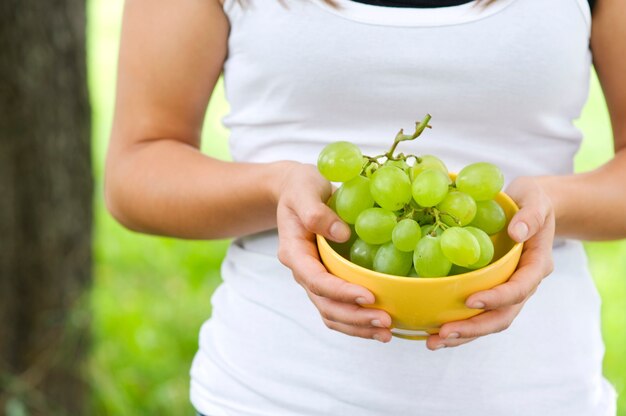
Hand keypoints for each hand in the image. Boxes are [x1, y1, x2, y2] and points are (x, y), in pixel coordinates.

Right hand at [275, 162, 392, 341]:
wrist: (296, 191)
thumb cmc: (300, 188)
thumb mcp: (304, 191)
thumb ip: (317, 212)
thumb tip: (342, 234)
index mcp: (294, 253)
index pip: (316, 280)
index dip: (342, 292)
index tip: (369, 296)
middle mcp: (302, 271)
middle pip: (325, 305)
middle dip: (355, 317)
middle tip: (385, 321)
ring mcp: (314, 279)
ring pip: (332, 314)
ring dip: (358, 326)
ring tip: (387, 331)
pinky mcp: (327, 280)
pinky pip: (339, 308)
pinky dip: (358, 321)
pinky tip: (379, 325)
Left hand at [426, 176, 555, 349]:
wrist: (532, 206)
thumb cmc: (533, 200)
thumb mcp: (536, 199)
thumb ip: (530, 215)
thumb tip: (517, 232)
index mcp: (536, 265)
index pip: (519, 289)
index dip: (496, 298)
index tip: (470, 300)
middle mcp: (523, 284)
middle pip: (503, 316)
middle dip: (474, 328)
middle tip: (444, 333)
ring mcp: (508, 291)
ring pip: (489, 322)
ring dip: (463, 335)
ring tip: (433, 342)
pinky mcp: (492, 290)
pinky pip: (477, 314)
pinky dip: (458, 325)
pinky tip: (433, 331)